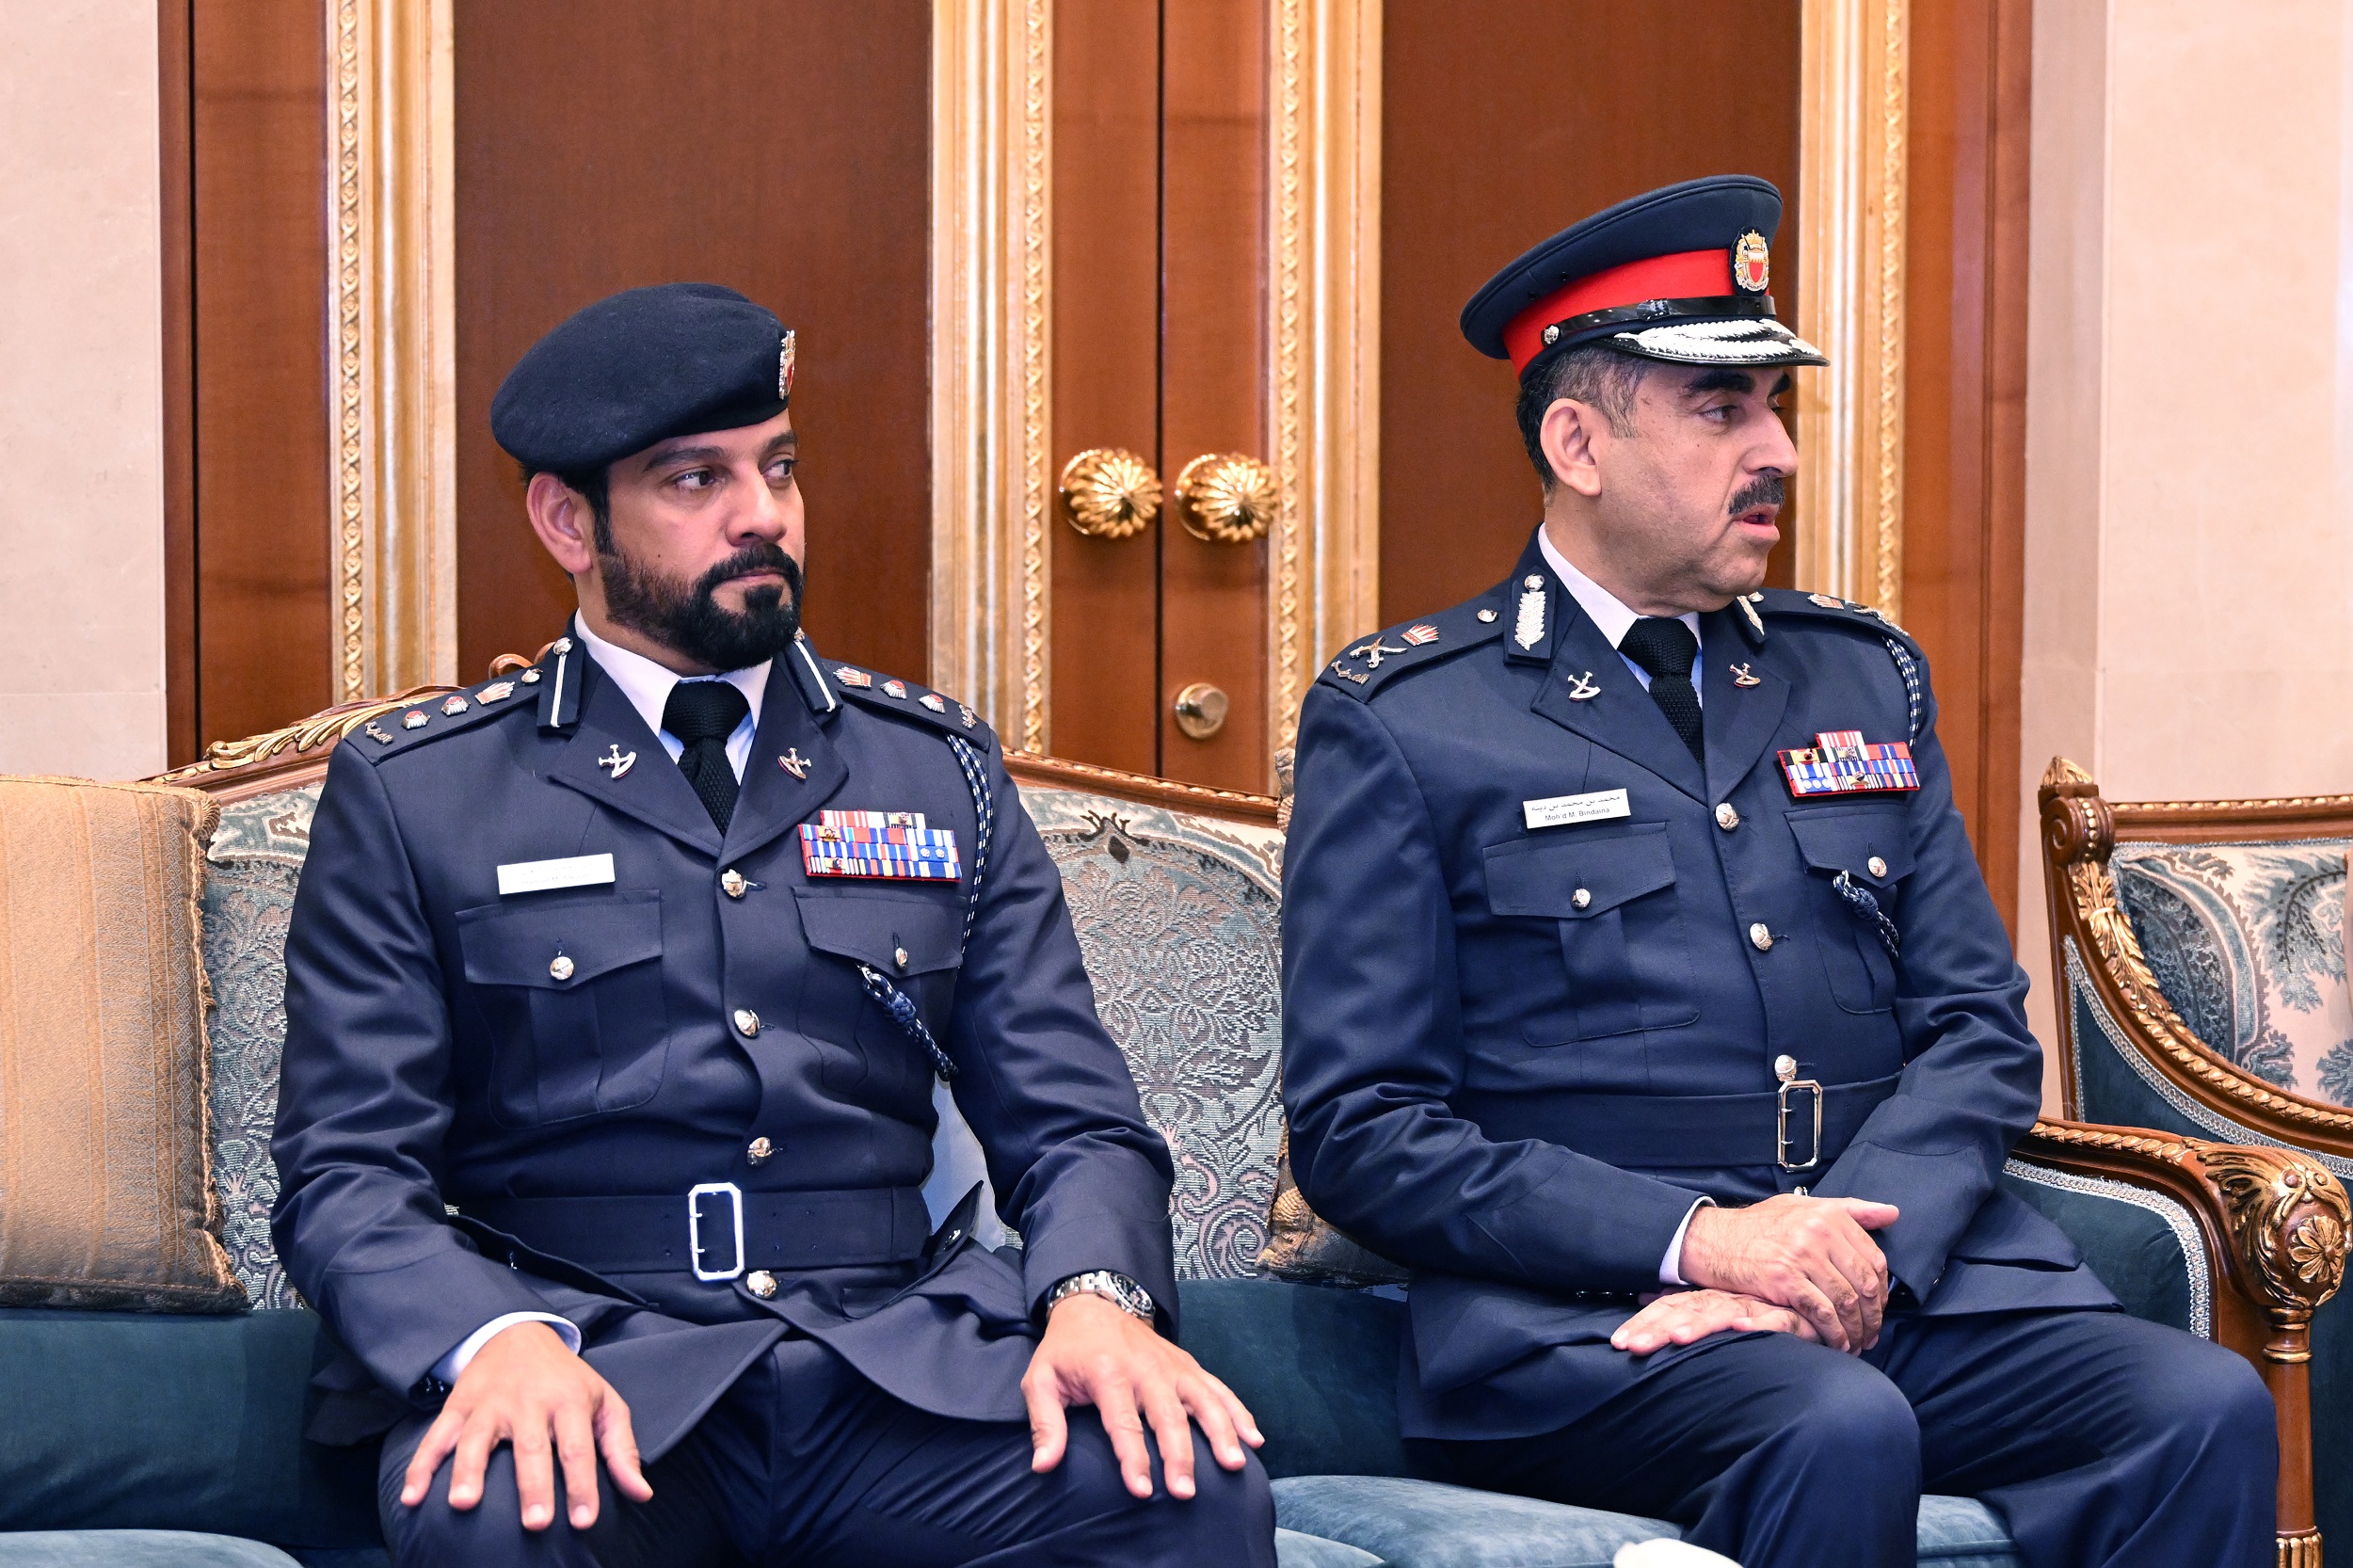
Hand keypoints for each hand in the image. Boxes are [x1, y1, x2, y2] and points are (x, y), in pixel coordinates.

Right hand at [399, 1321, 650, 1531]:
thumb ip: (621, 1449)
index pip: (579, 1448)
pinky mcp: (458, 1406)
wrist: (518, 1332)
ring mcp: (490, 1403)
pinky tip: (411, 1497)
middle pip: (531, 1447)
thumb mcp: (605, 1403)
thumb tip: (642, 1494)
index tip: (584, 1521)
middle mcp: (529, 1402)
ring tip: (463, 1504)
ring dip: (469, 1471)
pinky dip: (421, 1466)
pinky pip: (436, 1437)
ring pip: (477, 1438)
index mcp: (569, 1401)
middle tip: (535, 1523)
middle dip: (533, 1485)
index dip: (583, 1485)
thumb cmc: (567, 1381)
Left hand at [1023, 1292, 1263, 1499]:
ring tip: (1234, 1464)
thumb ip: (1044, 1423)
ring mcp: (1173, 1365)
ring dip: (1221, 1432)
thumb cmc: (1066, 1350)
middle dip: (1179, 1455)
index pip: (1123, 1423)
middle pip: (1168, 1416)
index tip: (1142, 1491)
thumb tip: (1043, 1465)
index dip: (1133, 1458)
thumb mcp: (1041, 1379)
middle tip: (1186, 1491)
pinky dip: (1239, 1412)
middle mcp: (1146, 1368)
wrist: (1093, 1303)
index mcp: (1108, 1373)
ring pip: (1203, 1400)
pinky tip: (1255, 1438)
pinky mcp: (1188, 1365)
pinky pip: (1219, 1389)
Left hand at [1609, 1287, 1819, 1354]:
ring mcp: (1760, 1306)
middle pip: (1688, 1311)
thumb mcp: (1723, 1306)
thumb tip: (1642, 1295)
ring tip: (1676, 1338)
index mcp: (1712, 1297)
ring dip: (1700, 1326)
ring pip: (1724, 1314)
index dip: (1645, 1323)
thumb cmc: (1766, 1304)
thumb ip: (1686, 1302)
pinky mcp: (1792, 1316)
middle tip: (1631, 1347)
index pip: (1672, 1307)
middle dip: (1657, 1328)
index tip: (1619, 1342)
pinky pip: (1776, 1320)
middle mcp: (1731, 1299)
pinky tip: (1741, 1328)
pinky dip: (1758, 1324)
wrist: (1818, 1293)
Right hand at [1678, 1194, 1900, 1352]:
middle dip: (1873, 1316)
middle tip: (1872, 1334)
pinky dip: (1833, 1334)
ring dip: (1856, 1330)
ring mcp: (1801, 1256)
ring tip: (1857, 1343)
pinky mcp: (1784, 1279)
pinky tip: (1836, 1344)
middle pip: (1863, 1283)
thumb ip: (1851, 1209)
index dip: (1882, 1291)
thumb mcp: (1804, 1206)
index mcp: (1829, 1215)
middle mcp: (1818, 1232)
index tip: (1878, 1309)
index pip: (1874, 1259)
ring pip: (1845, 1302)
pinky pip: (1821, 1313)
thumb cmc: (1760, 1225)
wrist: (1715, 1239)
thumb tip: (1891, 1213)